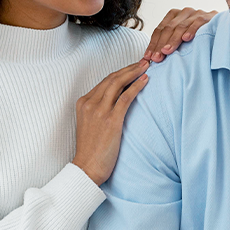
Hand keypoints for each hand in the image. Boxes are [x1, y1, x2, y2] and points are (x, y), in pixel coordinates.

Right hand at [71, 60, 148, 185]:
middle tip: (143, 61)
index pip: (104, 81)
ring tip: (146, 66)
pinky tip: (145, 80)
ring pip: (118, 83)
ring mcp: (99, 111)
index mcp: (83, 103)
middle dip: (129, 68)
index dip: (120, 72)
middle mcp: (89, 104)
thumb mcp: (89, 124)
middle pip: (111, 78)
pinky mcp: (111, 120)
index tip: (132, 68)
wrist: (87, 168)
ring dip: (134, 72)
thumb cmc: (91, 150)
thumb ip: (98, 110)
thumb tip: (117, 101)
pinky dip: (136, 86)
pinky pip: (125, 97)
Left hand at [142, 7, 217, 61]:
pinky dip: (191, 30)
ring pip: (181, 26)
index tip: (147, 58)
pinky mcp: (209, 16)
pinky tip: (186, 39)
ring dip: (173, 40)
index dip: (153, 43)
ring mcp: (196, 13)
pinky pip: (198, 23)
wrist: (222, 28)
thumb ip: (169, 43)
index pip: (160, 29)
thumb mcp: (182, 38)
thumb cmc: (199, 37)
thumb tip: (151, 59)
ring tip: (166, 52)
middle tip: (156, 58)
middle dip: (160, 44)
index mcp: (174, 15)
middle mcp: (184, 12)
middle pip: (168, 28)